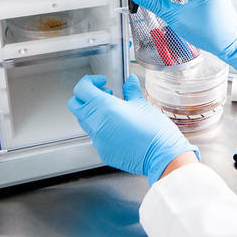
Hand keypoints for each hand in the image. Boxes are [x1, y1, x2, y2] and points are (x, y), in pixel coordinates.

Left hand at [68, 74, 197, 185]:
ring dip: (93, 112)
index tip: (101, 82)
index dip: (89, 81)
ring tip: (112, 110)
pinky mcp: (102, 151)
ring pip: (84, 121)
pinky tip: (118, 127)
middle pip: (75, 104)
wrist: (160, 155)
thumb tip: (129, 81)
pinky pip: (95, 136)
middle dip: (85, 96)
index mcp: (104, 107)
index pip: (81, 89)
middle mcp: (96, 123)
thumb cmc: (154, 131)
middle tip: (104, 94)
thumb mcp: (142, 104)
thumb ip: (131, 90)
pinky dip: (101, 128)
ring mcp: (97, 139)